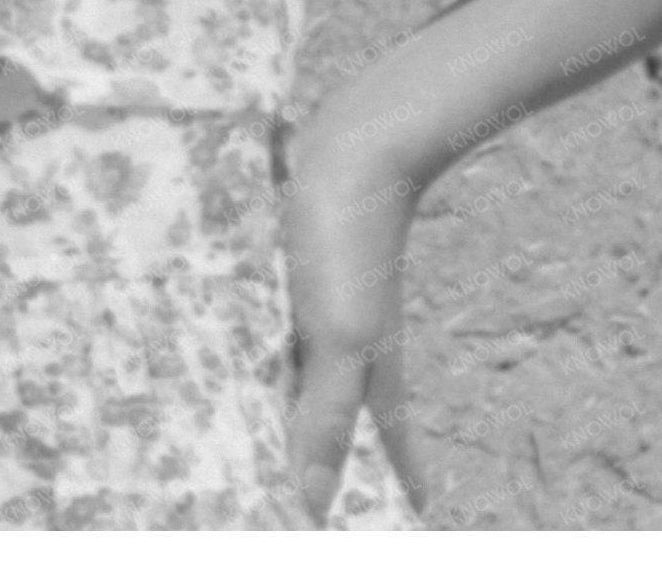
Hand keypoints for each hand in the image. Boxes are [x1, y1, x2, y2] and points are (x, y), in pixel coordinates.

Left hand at [281, 126, 429, 522]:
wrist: (353, 148)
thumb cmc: (349, 242)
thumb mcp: (338, 336)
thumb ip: (327, 414)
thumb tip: (317, 500)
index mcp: (370, 368)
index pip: (388, 441)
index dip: (398, 478)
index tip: (416, 514)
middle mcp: (351, 340)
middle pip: (345, 409)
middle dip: (337, 450)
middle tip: (317, 491)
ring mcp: (325, 303)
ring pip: (309, 368)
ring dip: (295, 400)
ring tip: (273, 433)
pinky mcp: (298, 271)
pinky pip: (280, 325)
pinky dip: (268, 349)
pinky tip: (245, 346)